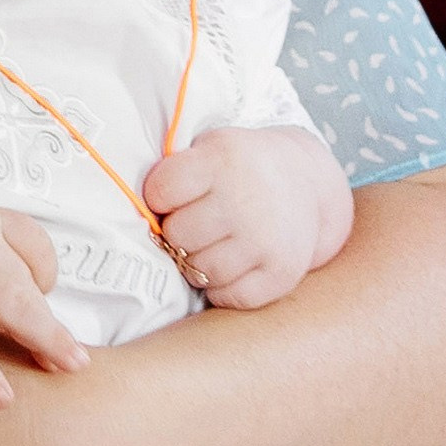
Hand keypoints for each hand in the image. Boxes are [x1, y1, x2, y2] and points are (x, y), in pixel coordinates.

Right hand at [0, 193, 86, 407]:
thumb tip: (2, 286)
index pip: (35, 244)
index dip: (42, 275)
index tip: (38, 297)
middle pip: (32, 282)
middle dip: (54, 323)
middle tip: (74, 359)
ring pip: (16, 307)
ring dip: (47, 339)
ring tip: (68, 366)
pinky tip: (0, 399)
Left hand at [142, 124, 352, 310]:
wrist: (306, 181)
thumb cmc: (242, 168)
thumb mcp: (211, 148)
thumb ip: (176, 173)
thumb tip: (139, 218)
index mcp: (222, 160)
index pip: (160, 191)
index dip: (159, 198)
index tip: (174, 196)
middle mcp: (245, 199)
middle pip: (177, 236)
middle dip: (179, 233)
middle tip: (196, 224)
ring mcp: (265, 239)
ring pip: (200, 272)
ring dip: (198, 264)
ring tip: (212, 244)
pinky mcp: (281, 273)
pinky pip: (229, 298)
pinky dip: (223, 289)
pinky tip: (232, 265)